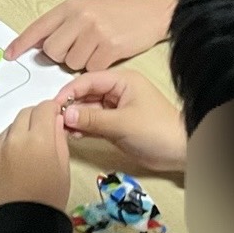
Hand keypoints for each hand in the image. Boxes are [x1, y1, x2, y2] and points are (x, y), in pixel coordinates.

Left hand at [0, 99, 70, 211]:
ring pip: (10, 127)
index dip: (51, 110)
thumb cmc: (50, 197)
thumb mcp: (63, 166)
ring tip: (28, 149)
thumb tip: (55, 120)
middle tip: (43, 131)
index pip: (44, 108)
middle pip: (25, 113)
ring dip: (20, 130)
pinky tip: (14, 159)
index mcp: (39, 139)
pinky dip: (7, 144)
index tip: (55, 116)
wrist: (22, 224)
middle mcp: (15, 138)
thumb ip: (59, 138)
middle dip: (36, 117)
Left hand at [6, 0, 179, 70]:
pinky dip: (96, 67)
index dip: (22, 44)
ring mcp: (95, 32)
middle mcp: (80, 17)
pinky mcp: (109, 48)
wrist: (149, 12)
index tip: (10, 56)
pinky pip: (90, 69)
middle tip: (79, 48)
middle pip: (52, 51)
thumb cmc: (116, 14)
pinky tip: (107, 54)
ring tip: (96, 48)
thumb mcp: (86, 10)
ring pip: (70, 63)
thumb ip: (63, 24)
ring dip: (81, 63)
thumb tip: (37, 45)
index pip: (39, 27)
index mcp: (71, 6)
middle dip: (61, 57)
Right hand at [55, 70, 186, 171]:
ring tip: (62, 130)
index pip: (88, 80)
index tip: (53, 105)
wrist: (180, 152)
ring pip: (88, 110)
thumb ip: (92, 119)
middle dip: (70, 106)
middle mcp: (117, 91)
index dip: (69, 91)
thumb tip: (65, 114)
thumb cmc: (157, 130)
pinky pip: (94, 123)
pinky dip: (84, 128)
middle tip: (54, 120)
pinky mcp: (116, 125)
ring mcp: (116, 109)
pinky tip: (73, 135)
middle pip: (86, 94)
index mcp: (122, 80)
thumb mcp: (122, 123)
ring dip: (75, 119)